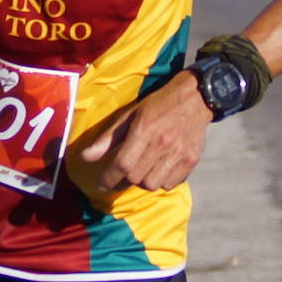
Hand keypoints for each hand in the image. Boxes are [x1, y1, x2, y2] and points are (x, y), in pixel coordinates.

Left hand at [80, 71, 212, 190]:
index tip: (101, 184)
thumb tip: (86, 157)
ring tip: (140, 171)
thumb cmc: (158, 104)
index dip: (109, 178)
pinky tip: (157, 169)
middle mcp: (162, 144)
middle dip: (123, 180)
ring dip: (142, 182)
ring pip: (152, 184)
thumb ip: (108, 138)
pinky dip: (161, 181)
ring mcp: (179, 153)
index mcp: (144, 129)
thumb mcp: (130, 114)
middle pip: (136, 177)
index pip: (122, 164)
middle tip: (119, 176)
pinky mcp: (191, 160)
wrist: (195, 98)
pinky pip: (170, 184)